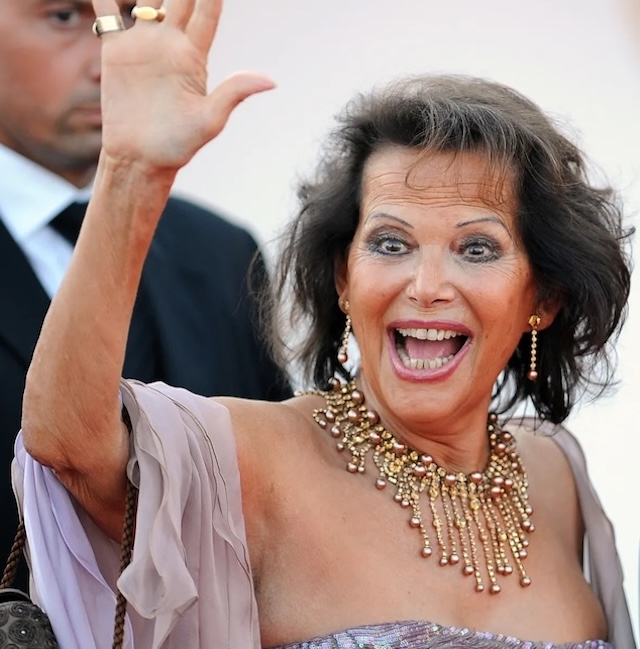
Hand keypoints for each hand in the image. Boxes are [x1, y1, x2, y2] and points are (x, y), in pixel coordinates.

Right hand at [92, 0, 274, 171]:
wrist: (140, 159)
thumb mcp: (210, 121)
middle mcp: (170, 45)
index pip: (208, 13)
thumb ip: (234, 93)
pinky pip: (108, 15)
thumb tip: (271, 81)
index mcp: (194, 57)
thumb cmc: (178, 146)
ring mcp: (143, 45)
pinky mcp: (116, 52)